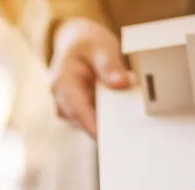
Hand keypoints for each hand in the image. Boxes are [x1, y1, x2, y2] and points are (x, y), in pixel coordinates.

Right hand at [48, 17, 129, 138]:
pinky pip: (96, 123)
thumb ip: (109, 64)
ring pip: (92, 126)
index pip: (79, 112)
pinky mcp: (79, 116)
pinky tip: (122, 110)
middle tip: (133, 126)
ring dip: (110, 121)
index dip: (96, 128)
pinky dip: (109, 118)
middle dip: (109, 126)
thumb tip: (121, 83)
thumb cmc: (86, 44)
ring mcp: (69, 112)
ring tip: (128, 111)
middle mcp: (62, 103)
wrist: (74, 45)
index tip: (113, 139)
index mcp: (62, 84)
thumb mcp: (100, 46)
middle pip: (87, 124)